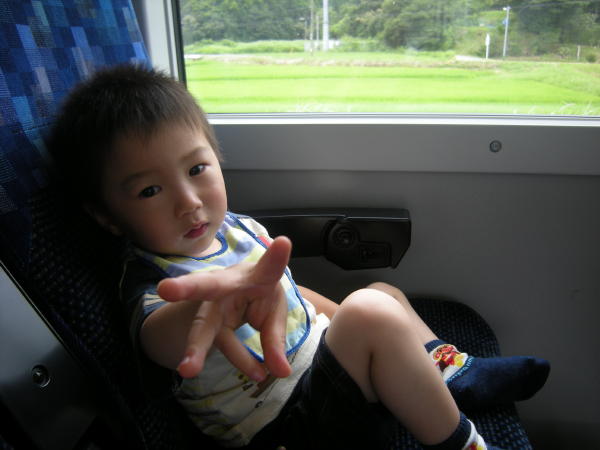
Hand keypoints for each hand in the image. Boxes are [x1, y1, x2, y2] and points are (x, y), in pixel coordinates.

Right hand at [157, 236, 292, 380]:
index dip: (275, 258)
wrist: (237, 294)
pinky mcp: (206, 326)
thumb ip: (274, 341)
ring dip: (196, 348)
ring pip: (202, 326)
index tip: (283, 243)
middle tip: (166, 289)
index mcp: (253, 275)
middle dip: (187, 287)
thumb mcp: (273, 312)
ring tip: (188, 370)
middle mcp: (226, 286)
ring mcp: (211, 307)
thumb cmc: (257, 295)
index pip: (266, 268)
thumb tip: (281, 374)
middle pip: (206, 285)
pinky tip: (250, 373)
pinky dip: (238, 360)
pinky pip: (216, 346)